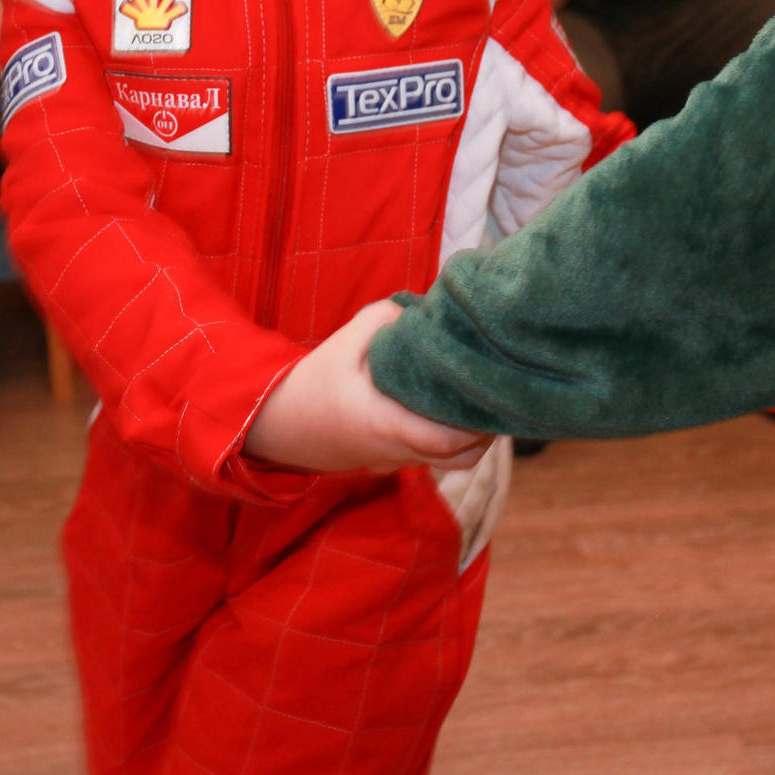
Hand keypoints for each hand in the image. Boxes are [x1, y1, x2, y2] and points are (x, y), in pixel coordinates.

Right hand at [245, 300, 493, 473]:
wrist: (278, 425)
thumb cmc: (313, 383)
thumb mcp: (343, 342)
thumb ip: (386, 319)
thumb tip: (428, 312)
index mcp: (385, 423)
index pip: (446, 440)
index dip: (478, 424)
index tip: (493, 394)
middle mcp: (396, 450)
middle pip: (461, 458)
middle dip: (486, 431)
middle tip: (496, 394)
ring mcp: (395, 461)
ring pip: (450, 463)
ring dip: (472, 439)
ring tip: (478, 402)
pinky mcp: (391, 462)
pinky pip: (432, 458)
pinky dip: (451, 441)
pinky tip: (452, 409)